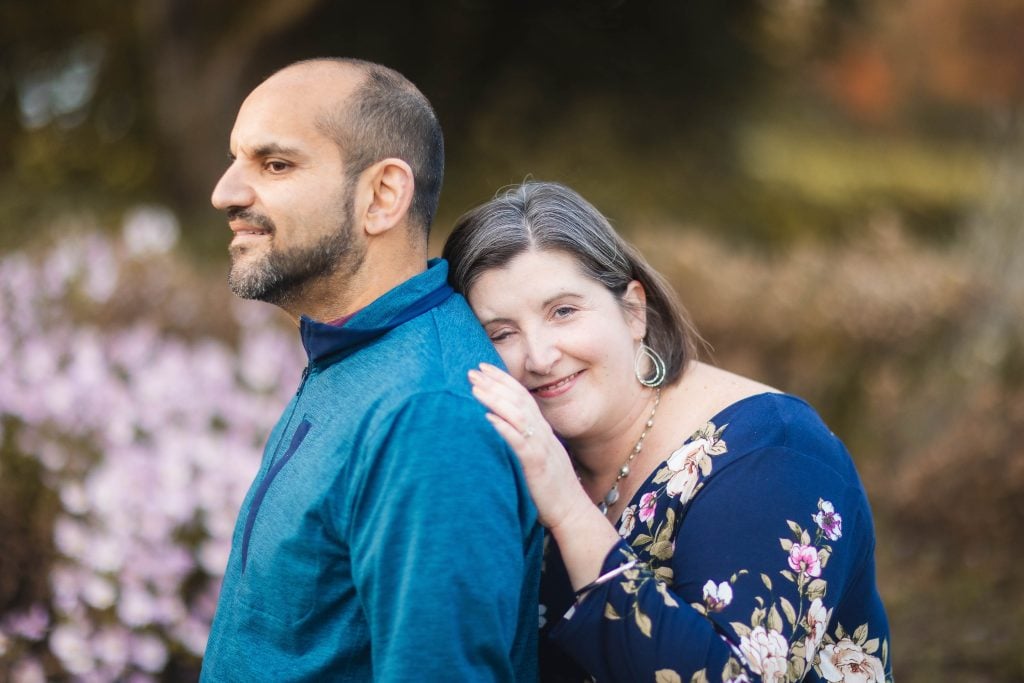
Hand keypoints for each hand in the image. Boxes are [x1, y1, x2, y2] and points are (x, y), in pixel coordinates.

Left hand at [469, 363, 588, 528]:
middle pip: (518, 400)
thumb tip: (505, 426)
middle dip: (495, 383)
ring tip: (476, 389)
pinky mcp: (537, 465)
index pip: (522, 396)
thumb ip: (526, 439)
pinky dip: (504, 429)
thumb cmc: (551, 486)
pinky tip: (488, 419)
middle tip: (472, 371)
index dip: (503, 380)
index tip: (484, 368)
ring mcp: (541, 448)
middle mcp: (542, 433)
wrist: (571, 510)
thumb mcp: (540, 456)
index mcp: (542, 430)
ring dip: (496, 400)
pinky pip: (520, 443)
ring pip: (518, 416)